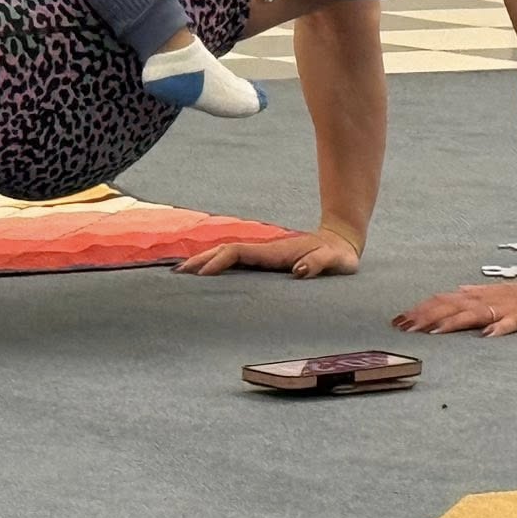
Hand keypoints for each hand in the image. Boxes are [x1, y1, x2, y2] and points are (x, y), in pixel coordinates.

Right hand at [176, 228, 359, 279]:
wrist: (340, 242)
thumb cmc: (338, 256)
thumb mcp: (335, 261)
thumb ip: (319, 263)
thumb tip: (299, 271)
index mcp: (274, 253)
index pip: (237, 253)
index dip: (218, 261)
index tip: (200, 274)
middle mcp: (263, 252)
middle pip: (223, 251)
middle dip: (200, 260)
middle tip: (176, 274)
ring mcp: (262, 256)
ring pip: (226, 255)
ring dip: (204, 262)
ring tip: (181, 274)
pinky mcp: (264, 261)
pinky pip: (234, 262)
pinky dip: (216, 266)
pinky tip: (207, 276)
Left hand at [393, 274, 516, 336]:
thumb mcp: (495, 297)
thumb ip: (472, 299)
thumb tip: (447, 297)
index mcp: (479, 297)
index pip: (444, 302)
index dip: (421, 310)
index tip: (398, 321)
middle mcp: (488, 300)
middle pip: (452, 307)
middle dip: (426, 317)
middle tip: (404, 328)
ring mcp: (508, 308)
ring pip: (475, 314)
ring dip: (453, 322)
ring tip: (433, 332)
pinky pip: (513, 323)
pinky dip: (500, 327)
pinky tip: (486, 335)